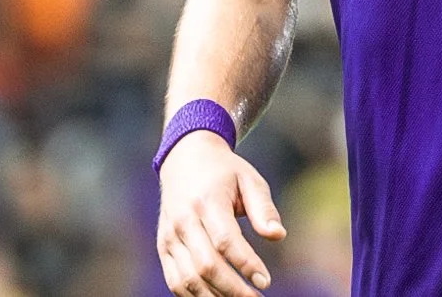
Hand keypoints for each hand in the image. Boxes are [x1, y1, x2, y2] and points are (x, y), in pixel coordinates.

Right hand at [155, 129, 284, 296]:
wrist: (184, 159)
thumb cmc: (224, 172)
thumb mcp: (249, 179)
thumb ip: (263, 208)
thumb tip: (278, 236)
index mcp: (206, 201)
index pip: (225, 241)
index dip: (245, 264)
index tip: (265, 281)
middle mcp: (183, 220)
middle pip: (206, 266)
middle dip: (233, 289)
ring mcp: (169, 236)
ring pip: (188, 279)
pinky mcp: (163, 247)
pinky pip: (175, 281)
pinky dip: (195, 296)